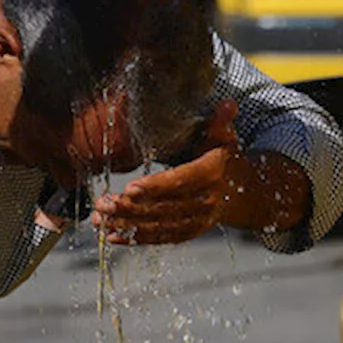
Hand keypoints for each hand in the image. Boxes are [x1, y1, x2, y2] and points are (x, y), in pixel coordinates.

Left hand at [91, 100, 241, 244]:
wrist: (243, 192)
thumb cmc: (224, 158)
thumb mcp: (224, 138)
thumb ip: (220, 122)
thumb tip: (228, 104)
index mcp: (210, 174)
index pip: (181, 182)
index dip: (156, 187)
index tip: (130, 187)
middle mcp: (204, 202)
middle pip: (164, 208)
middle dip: (131, 208)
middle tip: (103, 203)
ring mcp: (196, 221)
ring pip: (158, 226)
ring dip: (126, 224)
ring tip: (99, 219)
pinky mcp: (187, 233)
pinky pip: (159, 239)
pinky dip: (135, 239)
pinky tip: (111, 236)